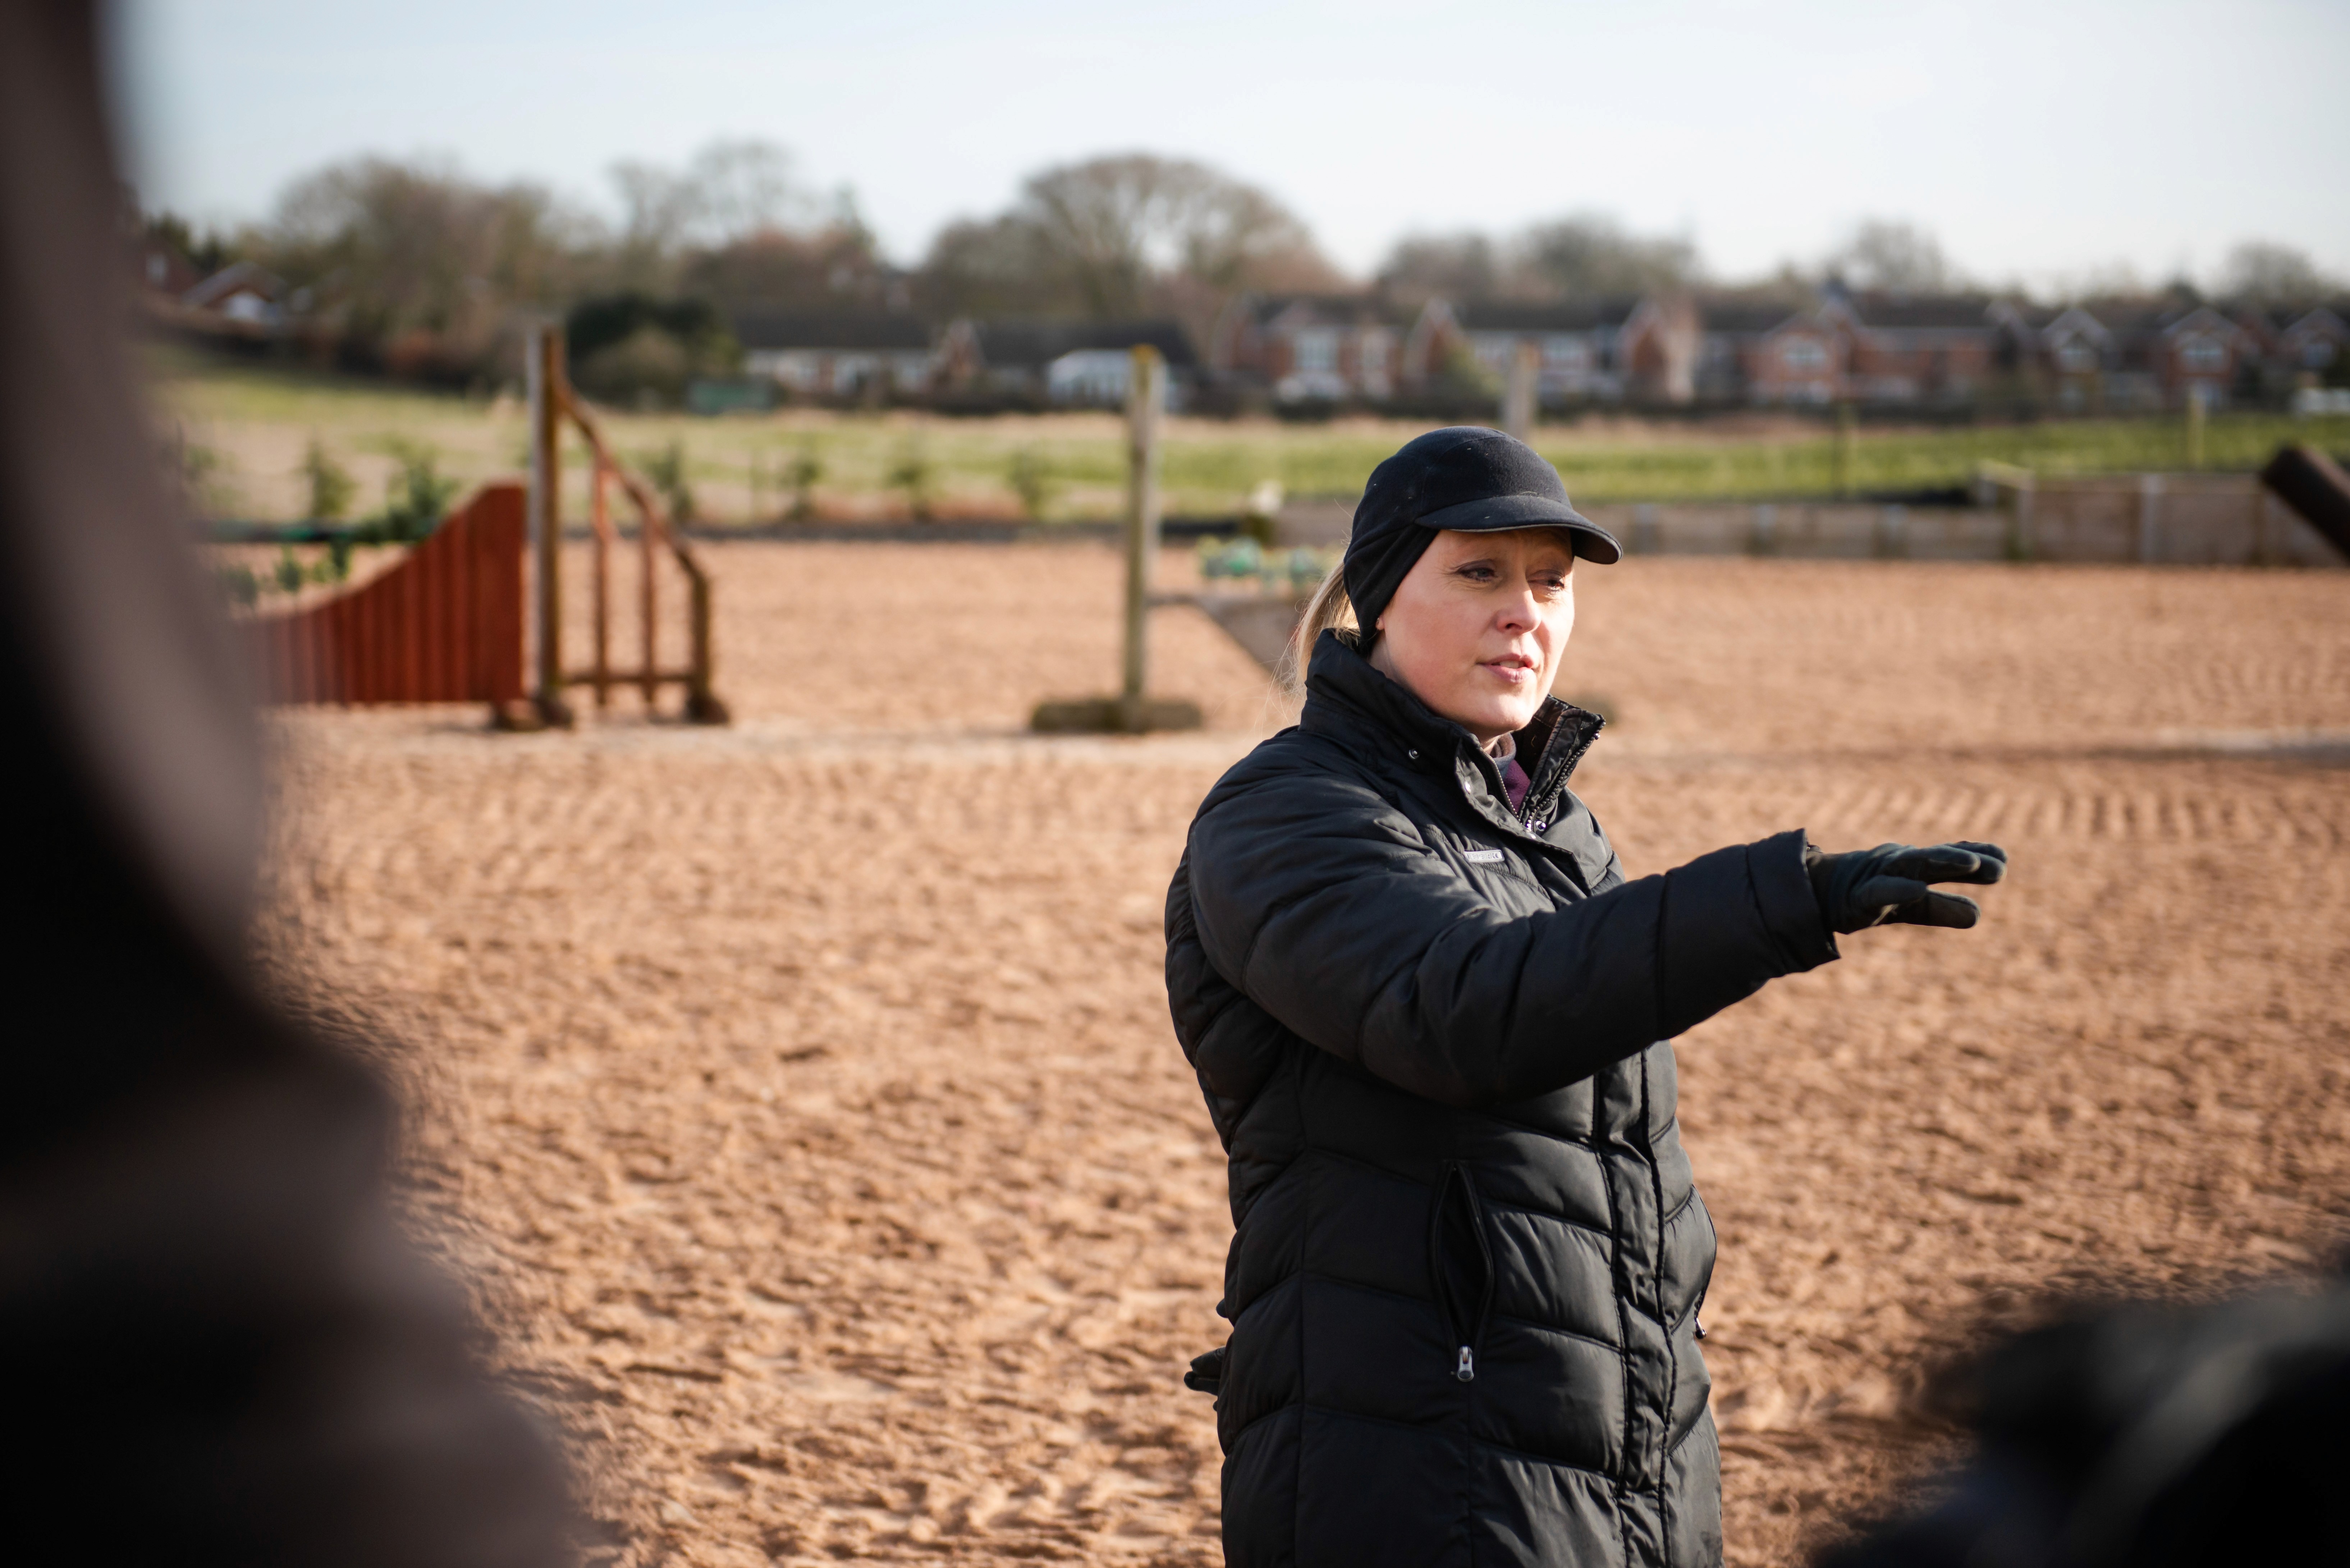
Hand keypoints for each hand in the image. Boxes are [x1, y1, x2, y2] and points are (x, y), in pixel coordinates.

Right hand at [1805, 840, 2006, 934]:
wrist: (1820, 892)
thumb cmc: (1872, 893)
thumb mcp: (1910, 905)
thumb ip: (1941, 906)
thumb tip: (1977, 914)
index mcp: (1917, 868)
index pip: (1948, 859)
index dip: (1975, 856)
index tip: (2002, 857)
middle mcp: (1901, 866)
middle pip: (1936, 859)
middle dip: (1966, 860)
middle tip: (1999, 866)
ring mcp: (1879, 876)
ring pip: (1913, 864)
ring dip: (1942, 860)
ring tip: (1970, 863)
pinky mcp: (1859, 897)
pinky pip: (1881, 890)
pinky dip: (1900, 889)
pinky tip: (1919, 889)